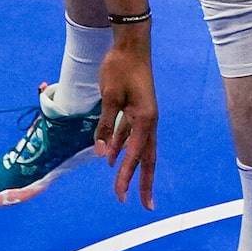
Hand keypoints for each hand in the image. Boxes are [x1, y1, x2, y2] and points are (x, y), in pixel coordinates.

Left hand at [94, 35, 158, 207]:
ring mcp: (144, 116)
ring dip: (131, 167)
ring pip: (139, 148)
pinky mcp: (136, 110)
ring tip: (125, 187)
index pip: (135, 156)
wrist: (130, 45)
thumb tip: (102, 154)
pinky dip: (122, 147)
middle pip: (147, 158)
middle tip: (146, 205)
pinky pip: (130, 135)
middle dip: (144, 182)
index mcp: (145, 120)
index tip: (120, 196)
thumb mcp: (110, 97)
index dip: (127, 177)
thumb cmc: (120, 69)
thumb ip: (106, 127)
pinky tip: (111, 158)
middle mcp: (149, 122)